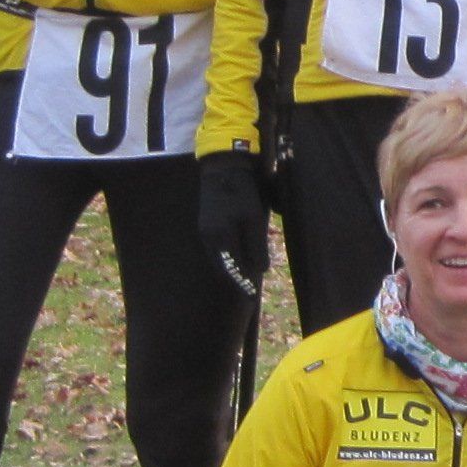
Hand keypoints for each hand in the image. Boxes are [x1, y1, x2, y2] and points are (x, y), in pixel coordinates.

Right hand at [195, 150, 267, 300]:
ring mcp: (206, 231)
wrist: (225, 167)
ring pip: (221, 259)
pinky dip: (230, 257)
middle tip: (251, 293)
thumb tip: (260, 271)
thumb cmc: (243, 192)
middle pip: (223, 268)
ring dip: (234, 268)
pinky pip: (219, 249)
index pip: (231, 270)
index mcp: (219, 238)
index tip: (252, 300)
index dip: (242, 285)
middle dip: (237, 279)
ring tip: (248, 279)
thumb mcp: (255, 218)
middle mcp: (208, 238)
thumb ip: (256, 246)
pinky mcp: (208, 226)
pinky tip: (240, 259)